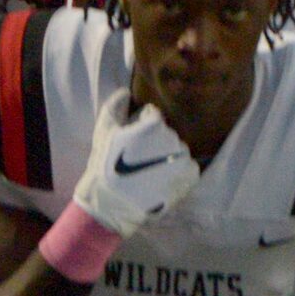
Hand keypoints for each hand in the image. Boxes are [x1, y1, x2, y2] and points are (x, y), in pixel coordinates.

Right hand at [73, 94, 201, 237]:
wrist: (112, 204)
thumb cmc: (104, 166)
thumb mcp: (103, 132)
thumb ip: (114, 107)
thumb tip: (125, 91)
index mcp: (153, 126)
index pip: (154, 117)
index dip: (141, 127)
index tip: (131, 142)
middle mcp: (173, 139)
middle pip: (167, 134)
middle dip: (154, 143)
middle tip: (138, 159)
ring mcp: (184, 158)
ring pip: (178, 149)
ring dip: (166, 156)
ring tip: (148, 172)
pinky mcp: (190, 177)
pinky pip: (189, 166)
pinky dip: (178, 171)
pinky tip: (160, 179)